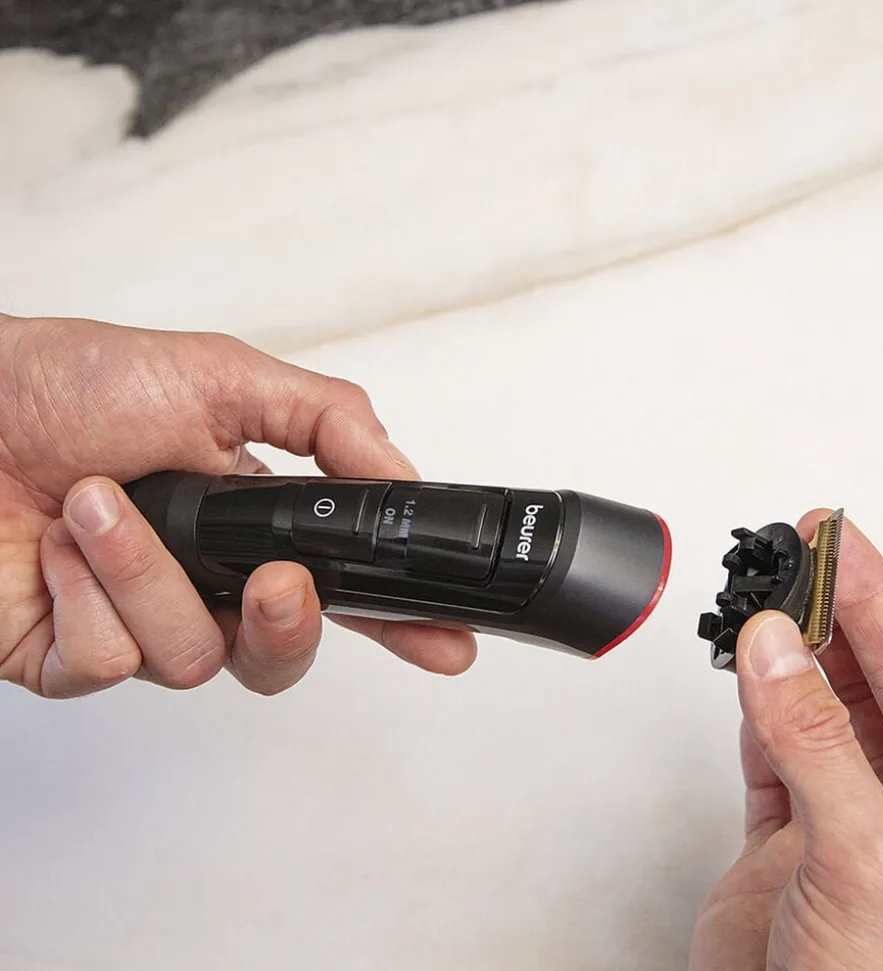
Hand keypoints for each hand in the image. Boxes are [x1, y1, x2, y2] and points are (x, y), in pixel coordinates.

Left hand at [0, 313, 475, 697]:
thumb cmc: (69, 383)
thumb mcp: (219, 377)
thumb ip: (326, 422)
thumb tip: (401, 475)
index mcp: (249, 521)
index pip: (341, 584)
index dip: (400, 621)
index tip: (448, 641)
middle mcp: (204, 578)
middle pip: (279, 650)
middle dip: (289, 625)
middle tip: (273, 581)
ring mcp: (140, 621)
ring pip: (194, 657)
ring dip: (148, 575)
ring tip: (99, 504)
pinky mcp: (74, 655)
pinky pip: (111, 664)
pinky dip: (88, 595)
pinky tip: (58, 546)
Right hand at [690, 510, 882, 969]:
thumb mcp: (864, 858)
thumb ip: (816, 743)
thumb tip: (778, 648)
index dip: (876, 597)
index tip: (836, 540)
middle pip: (869, 678)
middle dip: (836, 610)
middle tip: (801, 550)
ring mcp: (836, 820)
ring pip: (814, 711)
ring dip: (790, 654)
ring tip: (769, 597)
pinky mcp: (779, 843)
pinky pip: (767, 755)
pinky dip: (751, 710)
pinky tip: (748, 676)